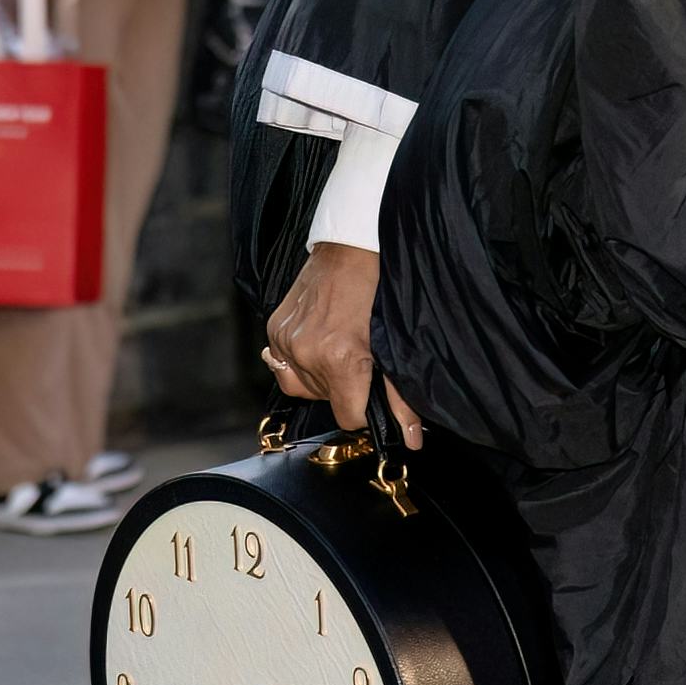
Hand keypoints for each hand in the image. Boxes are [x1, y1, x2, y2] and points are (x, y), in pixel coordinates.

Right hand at [264, 244, 423, 447]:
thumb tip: (411, 439)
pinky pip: (283, 362)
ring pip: (302, 386)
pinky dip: (301, 358)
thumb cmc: (379, 288)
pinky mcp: (274, 328)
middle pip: (325, 401)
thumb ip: (401, 398)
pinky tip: (320, 337)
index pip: (347, 416)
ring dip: (320, 375)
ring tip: (339, 344)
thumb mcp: (395, 343)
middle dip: (343, 387)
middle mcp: (306, 353)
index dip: (363, 409)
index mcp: (340, 360)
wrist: (351, 246)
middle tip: (358, 357)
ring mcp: (285, 340)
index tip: (370, 390)